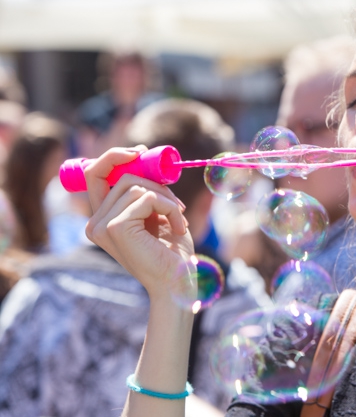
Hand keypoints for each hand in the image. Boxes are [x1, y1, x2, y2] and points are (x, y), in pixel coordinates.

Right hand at [84, 146, 193, 302]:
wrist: (178, 283)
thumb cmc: (171, 251)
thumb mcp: (157, 213)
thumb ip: (144, 190)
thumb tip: (141, 156)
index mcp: (101, 219)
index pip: (95, 174)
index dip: (115, 156)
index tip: (142, 152)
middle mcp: (95, 223)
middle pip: (121, 176)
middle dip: (156, 182)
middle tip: (179, 204)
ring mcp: (102, 226)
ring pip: (137, 185)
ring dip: (167, 199)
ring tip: (180, 219)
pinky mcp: (117, 227)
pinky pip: (148, 198)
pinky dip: (171, 208)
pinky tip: (179, 228)